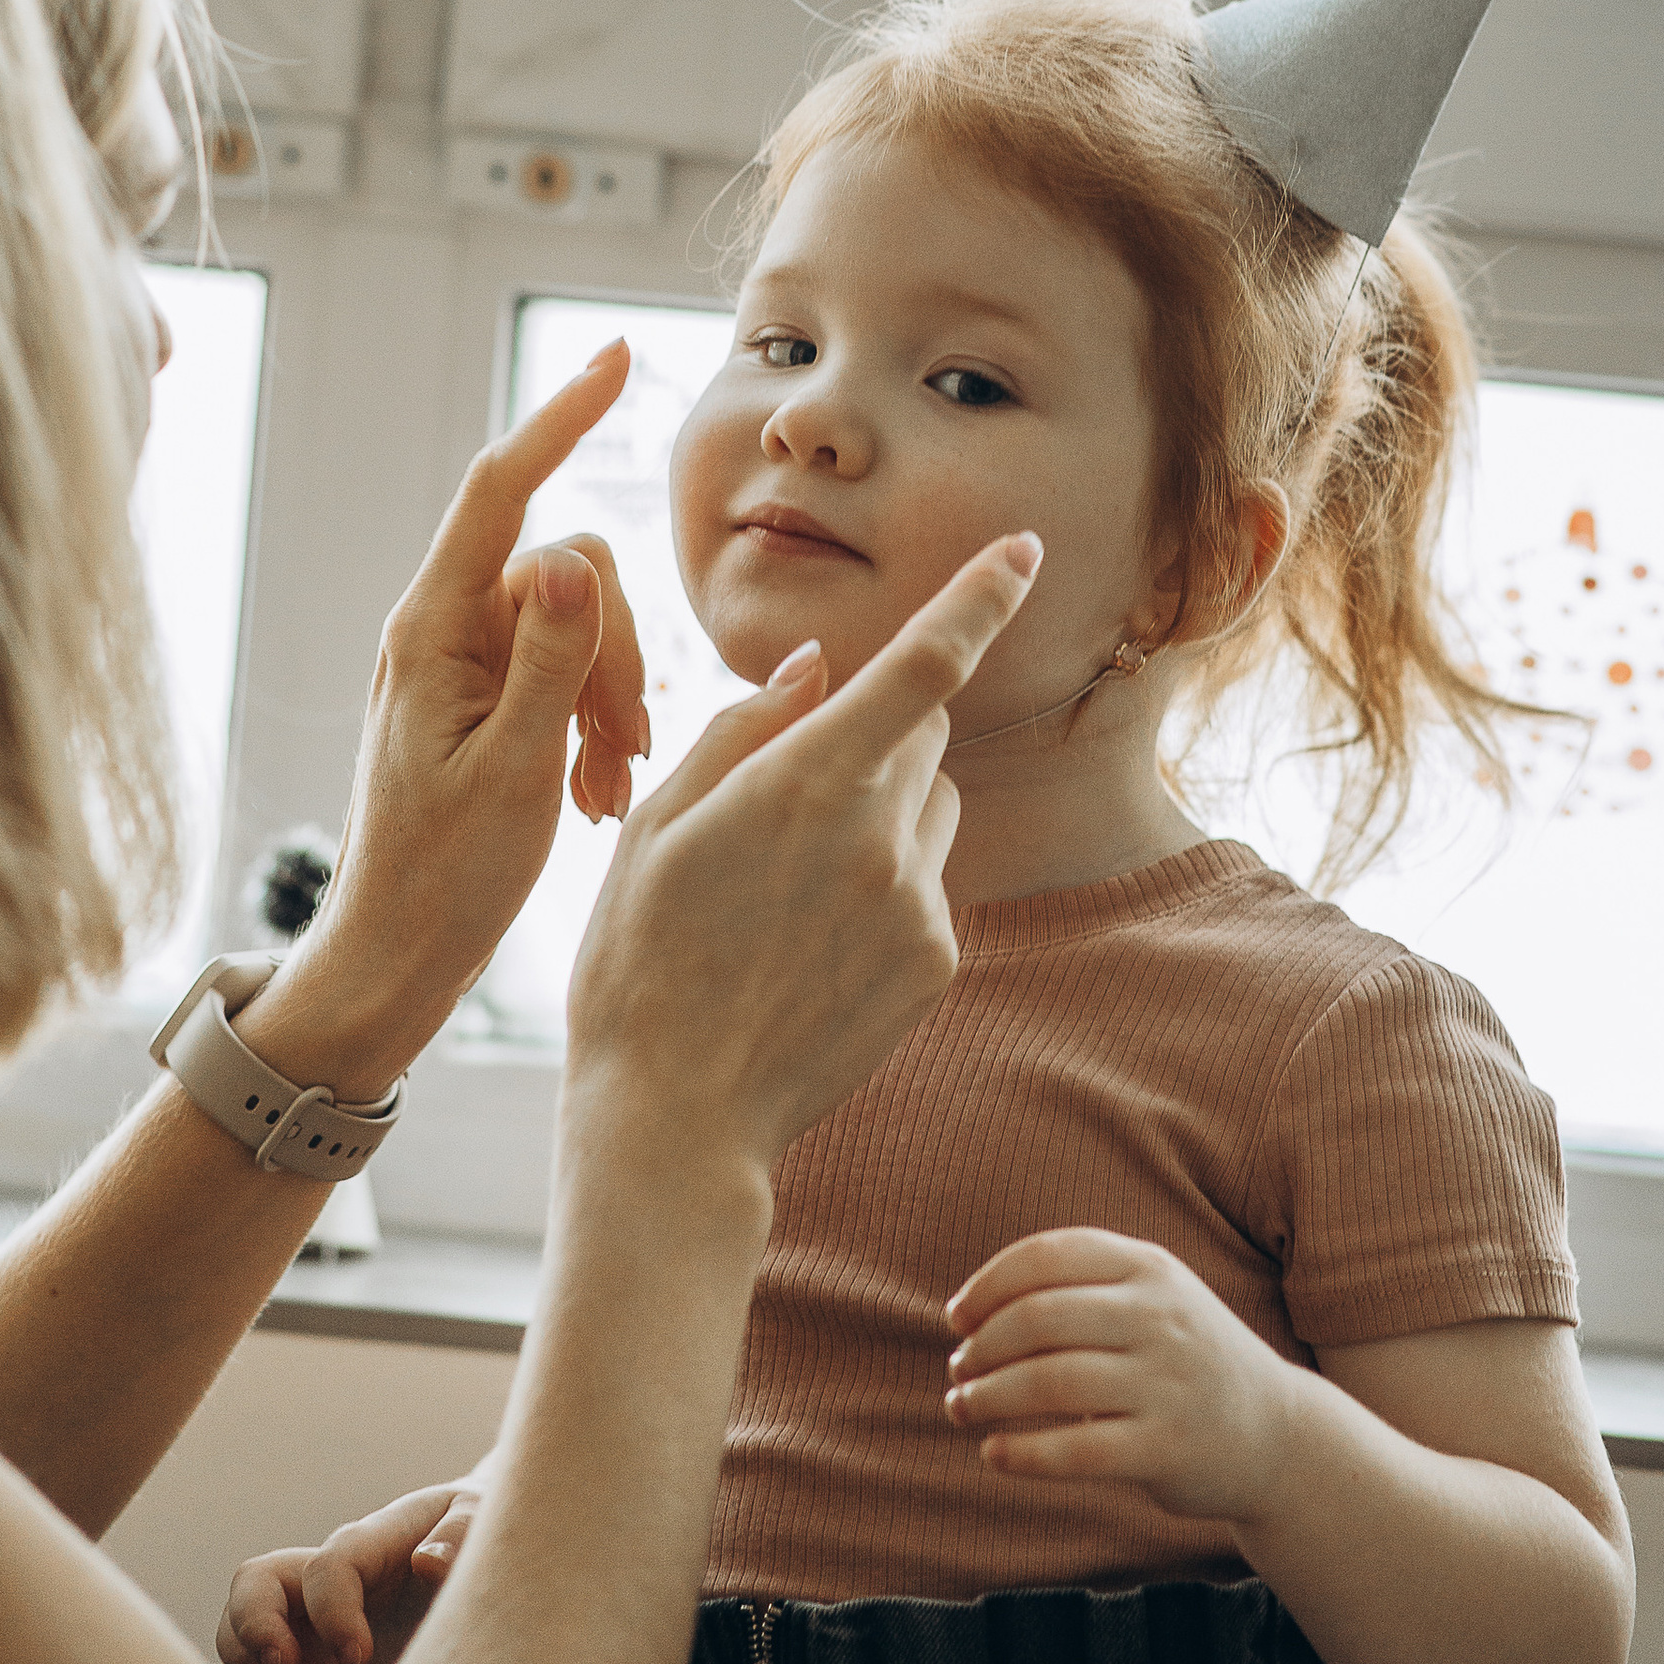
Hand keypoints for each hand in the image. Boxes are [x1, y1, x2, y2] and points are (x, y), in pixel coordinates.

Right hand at [215, 1480, 483, 1663]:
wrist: (465, 1563)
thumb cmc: (474, 1535)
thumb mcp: (479, 1522)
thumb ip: (460, 1538)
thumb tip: (427, 1561)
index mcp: (370, 1542)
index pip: (327, 1568)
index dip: (332, 1612)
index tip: (359, 1657)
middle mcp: (327, 1578)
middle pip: (256, 1583)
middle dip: (254, 1628)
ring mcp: (311, 1618)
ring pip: (242, 1628)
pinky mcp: (311, 1660)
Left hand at [271, 349, 649, 1081]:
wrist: (392, 960)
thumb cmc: (442, 877)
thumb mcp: (516, 771)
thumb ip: (553, 661)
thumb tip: (578, 559)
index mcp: (431, 629)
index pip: (501, 488)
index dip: (561, 415)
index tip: (618, 357)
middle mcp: (441, 628)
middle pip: (570, 572)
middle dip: (619, 650)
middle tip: (624, 749)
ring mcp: (463, 664)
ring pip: (581, 626)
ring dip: (613, 701)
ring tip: (608, 790)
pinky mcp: (484, 700)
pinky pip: (566, 674)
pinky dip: (594, 729)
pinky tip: (598, 799)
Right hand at [557, 533, 1042, 1193]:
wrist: (675, 1114)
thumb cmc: (639, 956)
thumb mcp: (657, 821)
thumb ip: (746, 727)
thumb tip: (821, 668)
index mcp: (802, 782)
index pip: (920, 666)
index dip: (979, 598)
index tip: (1023, 549)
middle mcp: (877, 834)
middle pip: (923, 731)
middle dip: (879, 730)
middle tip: (795, 792)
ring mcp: (916, 902)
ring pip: (935, 804)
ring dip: (888, 807)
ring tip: (795, 880)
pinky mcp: (937, 959)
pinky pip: (931, 879)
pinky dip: (889, 882)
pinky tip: (813, 940)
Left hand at [942, 1228, 1306, 1528]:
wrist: (1278, 1434)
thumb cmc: (1183, 1361)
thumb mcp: (1150, 1300)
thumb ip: (1077, 1291)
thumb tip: (968, 1313)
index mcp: (1150, 1268)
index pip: (1047, 1256)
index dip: (988, 1285)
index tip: (957, 1318)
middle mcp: (1161, 1317)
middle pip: (1038, 1317)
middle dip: (982, 1346)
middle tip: (957, 1370)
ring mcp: (1168, 1383)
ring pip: (1049, 1382)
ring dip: (988, 1397)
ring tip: (962, 1408)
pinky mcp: (1168, 1449)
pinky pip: (1075, 1451)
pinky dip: (1022, 1454)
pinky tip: (996, 1453)